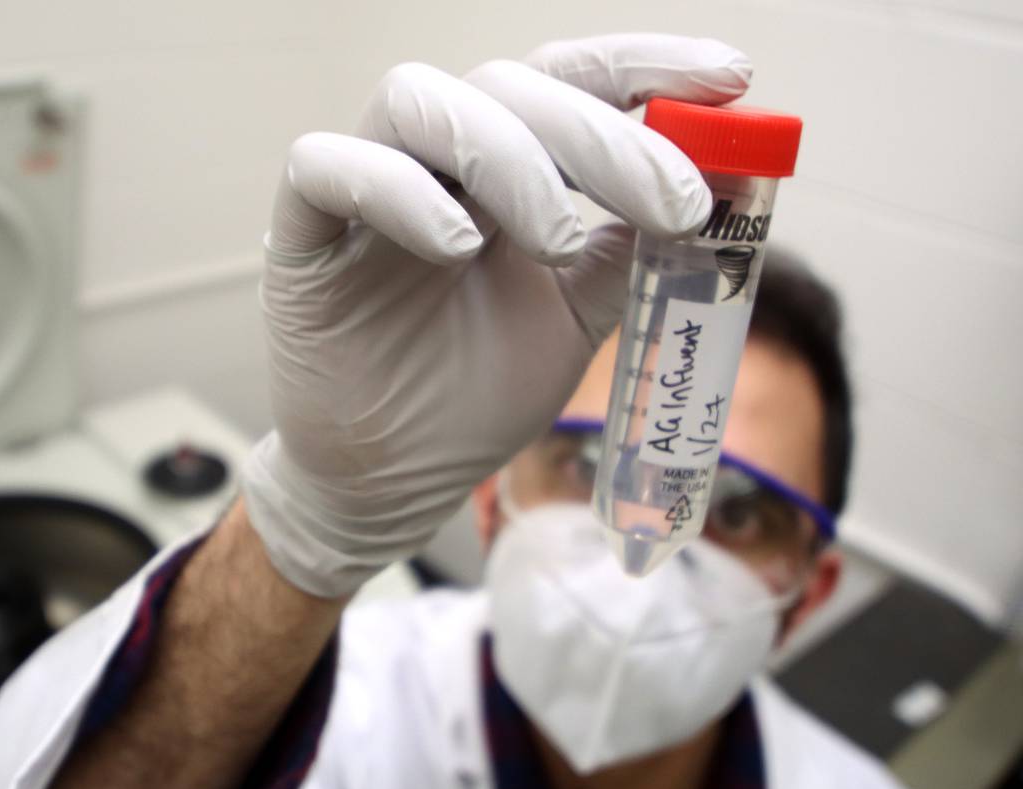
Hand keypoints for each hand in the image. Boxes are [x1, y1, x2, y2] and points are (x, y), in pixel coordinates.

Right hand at [242, 34, 752, 597]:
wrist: (392, 481)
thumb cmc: (474, 396)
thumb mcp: (577, 318)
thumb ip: (628, 251)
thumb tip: (716, 188)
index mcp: (504, 171)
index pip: (569, 79)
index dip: (645, 64)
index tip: (730, 75)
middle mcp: (435, 164)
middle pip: (507, 84)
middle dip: (602, 134)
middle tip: (674, 205)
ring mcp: (363, 193)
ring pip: (416, 101)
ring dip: (506, 155)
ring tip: (560, 241)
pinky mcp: (301, 237)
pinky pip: (323, 165)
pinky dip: (396, 189)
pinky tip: (458, 245)